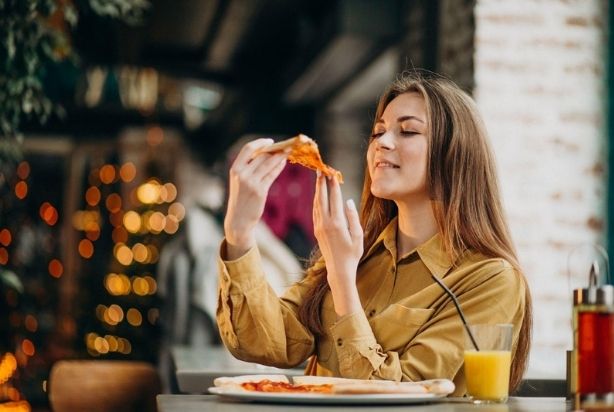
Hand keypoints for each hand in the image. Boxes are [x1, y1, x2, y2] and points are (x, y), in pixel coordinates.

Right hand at [224, 139, 287, 258]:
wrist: (238, 220)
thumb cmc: (240, 199)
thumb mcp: (240, 181)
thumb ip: (249, 168)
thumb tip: (267, 154)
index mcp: (235, 169)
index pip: (248, 149)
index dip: (260, 142)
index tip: (271, 141)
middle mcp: (241, 174)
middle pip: (261, 155)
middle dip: (275, 149)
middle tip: (286, 146)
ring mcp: (250, 182)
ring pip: (268, 163)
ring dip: (280, 156)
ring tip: (289, 151)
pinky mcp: (259, 191)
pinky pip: (272, 175)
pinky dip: (279, 167)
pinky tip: (284, 163)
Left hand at [313, 172, 363, 315]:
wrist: (338, 269)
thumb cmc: (352, 254)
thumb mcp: (358, 235)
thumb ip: (353, 217)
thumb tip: (348, 201)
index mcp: (338, 223)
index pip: (335, 198)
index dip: (333, 185)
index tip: (333, 173)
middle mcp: (326, 223)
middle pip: (322, 198)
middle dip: (322, 183)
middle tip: (321, 169)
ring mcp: (319, 227)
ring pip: (317, 204)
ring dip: (318, 190)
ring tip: (319, 178)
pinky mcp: (317, 230)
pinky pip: (315, 211)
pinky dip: (316, 201)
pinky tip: (318, 195)